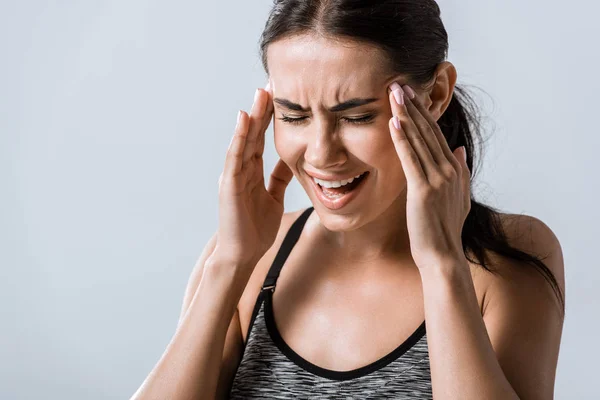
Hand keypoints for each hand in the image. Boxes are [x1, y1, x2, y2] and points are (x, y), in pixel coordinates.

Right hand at [212, 83, 293, 270]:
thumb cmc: (255, 229)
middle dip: (262, 108)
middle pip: (253, 133)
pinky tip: (244, 119)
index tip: (283, 95)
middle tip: (272, 82)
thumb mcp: (273, 197)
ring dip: (252, 116)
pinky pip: (235, 156)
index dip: (271, 117)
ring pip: (244, 139)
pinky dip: (239, 137)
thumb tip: (292, 162)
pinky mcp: (229, 183)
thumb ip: (278, 178)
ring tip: (260, 93)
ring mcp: (234, 174)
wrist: (242, 254)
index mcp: (253, 171)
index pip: (262, 138)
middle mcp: (241, 168)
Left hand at [387, 82, 470, 269]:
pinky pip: (411, 159)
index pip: (436, 134)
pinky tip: (394, 123)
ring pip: (419, 140)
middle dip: (413, 106)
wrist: (442, 256)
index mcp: (454, 170)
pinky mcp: (423, 190)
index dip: (423, 113)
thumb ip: (460, 172)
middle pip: (428, 131)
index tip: (412, 94)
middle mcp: (448, 170)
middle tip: (399, 83)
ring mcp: (437, 179)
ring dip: (406, 115)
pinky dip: (403, 140)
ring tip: (395, 94)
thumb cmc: (444, 229)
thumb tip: (458, 149)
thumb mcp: (458, 197)